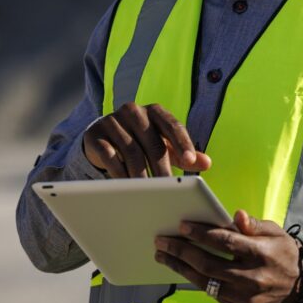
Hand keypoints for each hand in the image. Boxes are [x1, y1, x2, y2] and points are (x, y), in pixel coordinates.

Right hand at [82, 102, 211, 177]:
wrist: (102, 137)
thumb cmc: (141, 142)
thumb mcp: (164, 145)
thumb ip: (185, 154)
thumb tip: (207, 164)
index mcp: (155, 111)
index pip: (173, 126)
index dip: (183, 144)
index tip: (190, 163)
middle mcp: (134, 111)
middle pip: (153, 142)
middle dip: (162, 168)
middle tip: (169, 189)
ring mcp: (113, 121)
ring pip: (131, 150)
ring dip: (141, 174)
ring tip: (148, 192)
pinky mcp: (95, 134)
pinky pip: (109, 155)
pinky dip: (119, 172)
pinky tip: (126, 185)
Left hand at [154, 209, 301, 302]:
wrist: (301, 286)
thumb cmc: (283, 253)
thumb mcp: (275, 232)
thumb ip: (254, 225)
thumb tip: (236, 215)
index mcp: (262, 254)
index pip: (225, 242)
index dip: (201, 233)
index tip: (182, 225)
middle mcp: (253, 278)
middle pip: (208, 264)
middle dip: (181, 251)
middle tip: (162, 242)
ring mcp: (247, 298)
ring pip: (205, 283)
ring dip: (181, 269)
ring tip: (164, 257)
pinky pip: (213, 295)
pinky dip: (197, 281)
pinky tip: (184, 270)